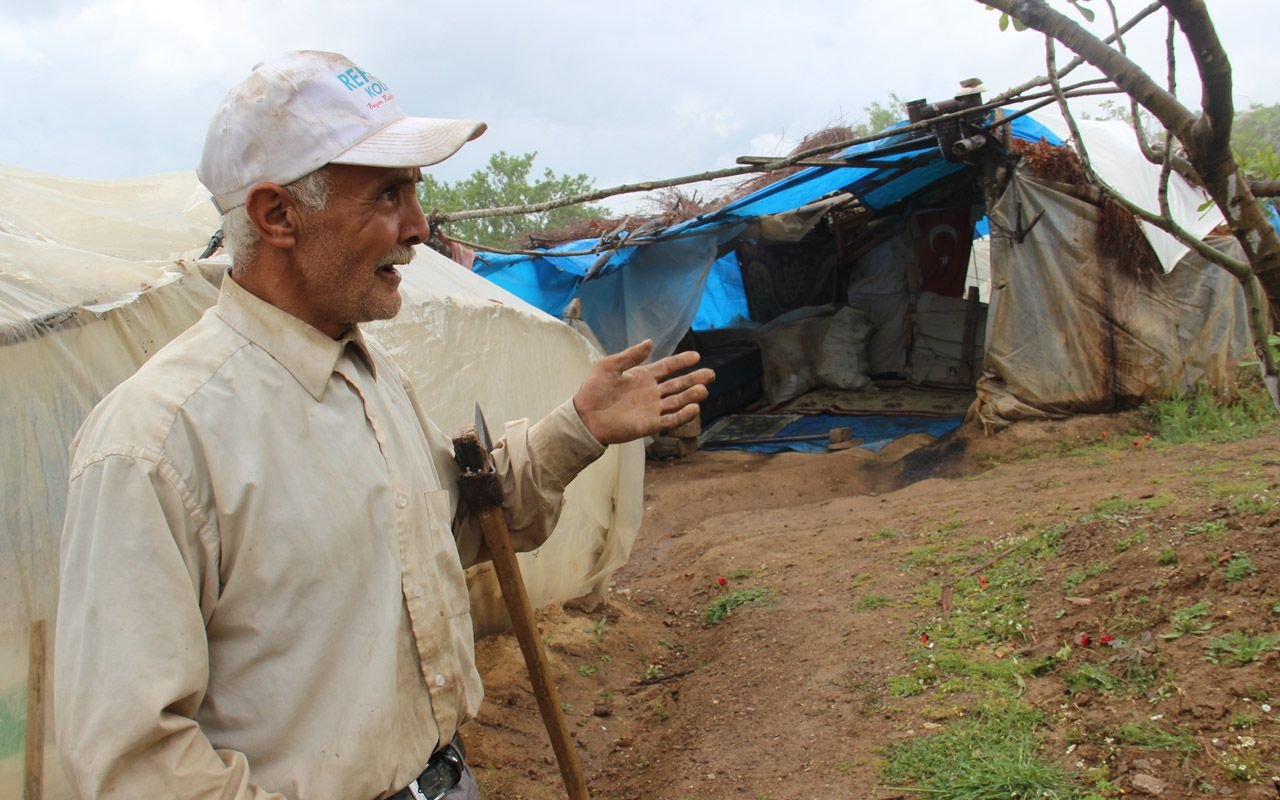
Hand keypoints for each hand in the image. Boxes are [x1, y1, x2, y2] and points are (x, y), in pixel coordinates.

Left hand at [573, 340, 714, 444]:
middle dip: (694, 378)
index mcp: (642, 377)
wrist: (585, 416)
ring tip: (704, 389)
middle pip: (678, 384)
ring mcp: (651, 409)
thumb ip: (630, 355)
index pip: (667, 367)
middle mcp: (651, 392)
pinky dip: (682, 415)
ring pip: (677, 401)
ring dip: (691, 395)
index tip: (696, 355)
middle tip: (710, 373)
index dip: (681, 361)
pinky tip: (694, 408)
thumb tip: (650, 342)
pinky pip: (670, 420)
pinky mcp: (649, 425)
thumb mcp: (609, 365)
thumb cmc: (594, 390)